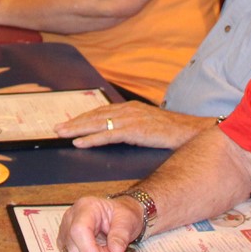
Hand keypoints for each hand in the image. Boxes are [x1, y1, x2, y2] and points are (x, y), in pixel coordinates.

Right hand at [55, 193, 147, 251]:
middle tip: (111, 250)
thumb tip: (116, 249)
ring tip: (104, 249)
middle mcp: (71, 218)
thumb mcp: (128, 221)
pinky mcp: (65, 242)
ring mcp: (65, 230)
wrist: (117, 216)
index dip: (88, 250)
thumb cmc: (121, 216)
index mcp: (86, 207)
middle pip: (73, 246)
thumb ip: (122, 235)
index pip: (79, 230)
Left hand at [57, 103, 215, 149]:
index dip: (84, 117)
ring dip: (78, 129)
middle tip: (57, 129)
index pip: (102, 111)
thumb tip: (119, 135)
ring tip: (63, 134)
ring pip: (98, 123)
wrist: (193, 132)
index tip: (68, 123)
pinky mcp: (135, 130)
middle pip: (96, 115)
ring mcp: (132, 119)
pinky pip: (109, 134)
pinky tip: (80, 143)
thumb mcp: (149, 127)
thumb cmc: (173, 133)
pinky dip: (92, 138)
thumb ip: (133, 128)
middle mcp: (129, 110)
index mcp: (131, 108)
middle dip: (75, 122)